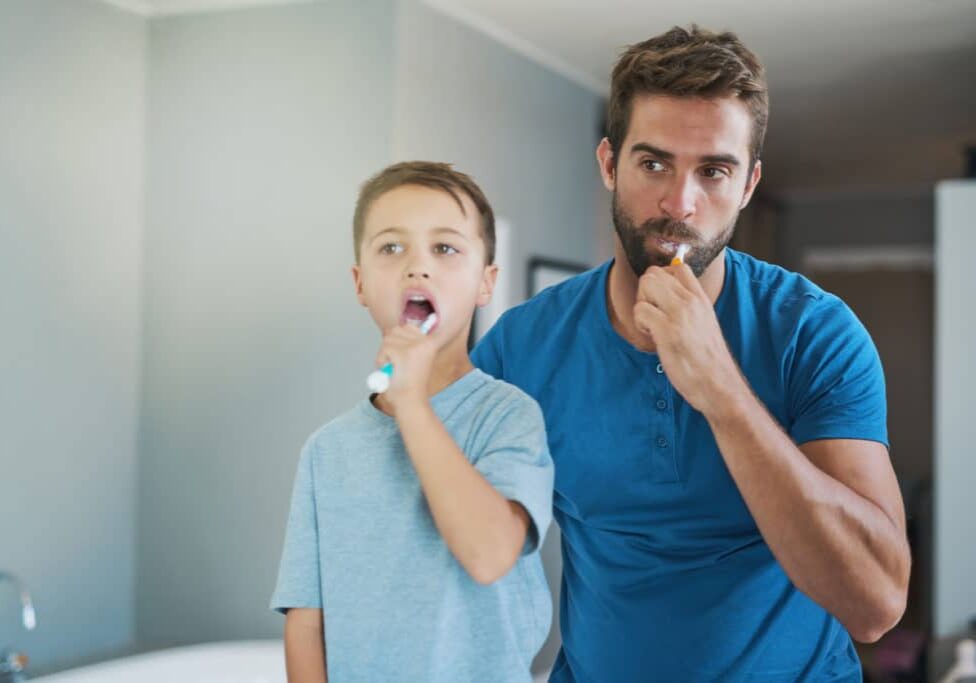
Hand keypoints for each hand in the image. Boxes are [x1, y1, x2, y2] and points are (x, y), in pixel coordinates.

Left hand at [375, 324, 437, 409]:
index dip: (401, 338)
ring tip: (394, 368)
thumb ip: (411, 344)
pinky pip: (383, 350)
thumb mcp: (418, 359)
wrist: (411, 401)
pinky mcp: (402, 353)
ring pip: (387, 339)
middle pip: (395, 330)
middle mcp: (425, 341)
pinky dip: (381, 361)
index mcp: (431, 342)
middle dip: (390, 346)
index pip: (409, 326)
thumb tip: (397, 329)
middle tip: (397, 364)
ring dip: (385, 354)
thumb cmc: (411, 384)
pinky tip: (391, 371)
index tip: (403, 353)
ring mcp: (414, 346)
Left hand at [633, 263, 744, 413]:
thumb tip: (667, 294)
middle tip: (653, 315)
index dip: (662, 279)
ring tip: (652, 326)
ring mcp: (680, 313)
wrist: (719, 385)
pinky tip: (652, 338)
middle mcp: (691, 301)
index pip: (678, 267)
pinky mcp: (668, 330)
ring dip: (641, 306)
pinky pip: (640, 310)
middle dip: (645, 292)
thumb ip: (689, 307)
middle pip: (654, 273)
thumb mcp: (705, 324)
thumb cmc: (709, 361)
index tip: (661, 301)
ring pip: (645, 285)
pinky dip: (640, 324)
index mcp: (701, 299)